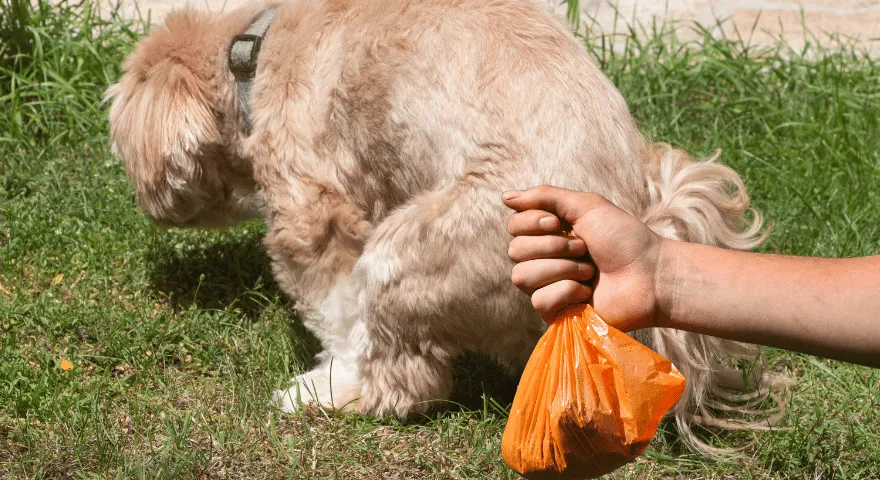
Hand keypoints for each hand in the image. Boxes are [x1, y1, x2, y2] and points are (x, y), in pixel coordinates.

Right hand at [503, 186, 665, 330]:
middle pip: (515, 250)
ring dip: (562, 269)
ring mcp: (548, 287)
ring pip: (522, 277)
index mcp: (549, 234)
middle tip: (585, 249)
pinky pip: (540, 301)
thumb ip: (545, 197)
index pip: (514, 226)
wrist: (650, 275)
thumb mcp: (586, 206)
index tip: (560, 224)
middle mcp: (544, 260)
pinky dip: (566, 292)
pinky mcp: (556, 313)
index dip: (532, 223)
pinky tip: (586, 293)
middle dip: (554, 247)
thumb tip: (504, 197)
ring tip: (589, 272)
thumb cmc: (624, 238)